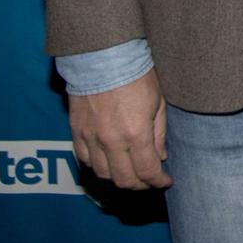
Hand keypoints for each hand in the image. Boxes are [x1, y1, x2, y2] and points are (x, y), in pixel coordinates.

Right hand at [68, 68, 169, 188]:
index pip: (147, 171)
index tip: (165, 181)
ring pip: (102, 174)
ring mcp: (91, 138)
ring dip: (118, 178)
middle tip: (149, 180)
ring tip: (130, 172)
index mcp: (136, 134)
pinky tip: (108, 161)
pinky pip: (84, 159)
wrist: (103, 57)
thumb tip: (160, 157)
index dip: (158, 181)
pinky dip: (97, 166)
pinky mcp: (76, 131)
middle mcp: (111, 141)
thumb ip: (159, 134)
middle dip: (140, 185)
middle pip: (124, 179)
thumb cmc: (136, 75)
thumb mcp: (158, 102)